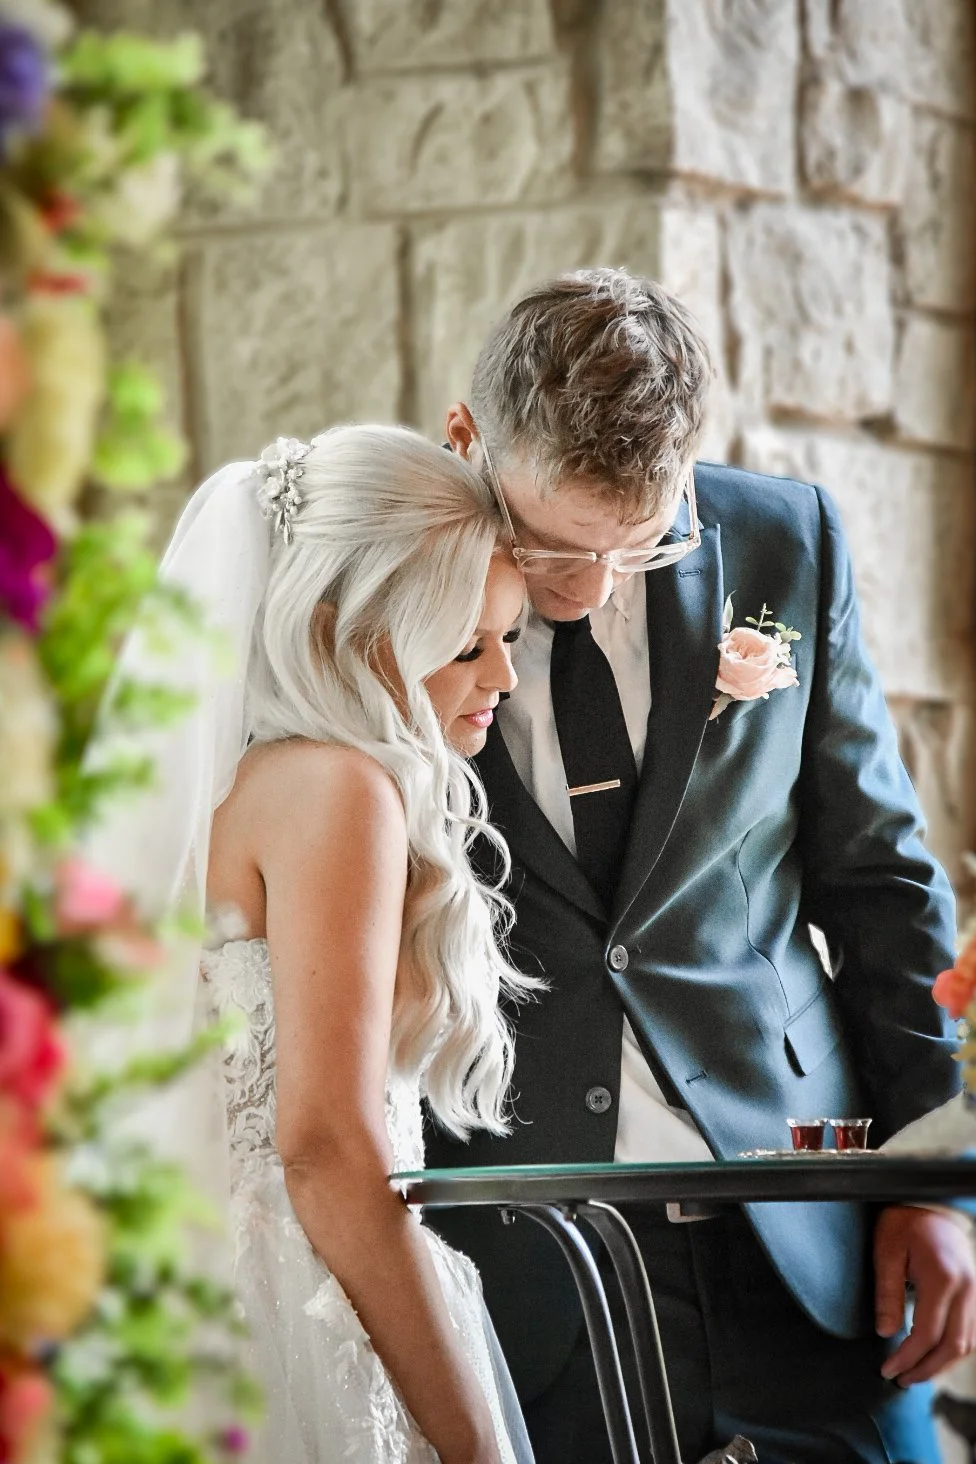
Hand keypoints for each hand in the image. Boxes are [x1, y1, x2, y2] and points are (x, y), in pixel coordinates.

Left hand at [874, 1205, 975, 1384]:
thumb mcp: (887, 1251)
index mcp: (942, 1278)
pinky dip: (954, 1349)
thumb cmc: (904, 1222)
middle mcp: (966, 1289)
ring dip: (942, 1364)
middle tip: (901, 1379)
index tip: (888, 1370)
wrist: (931, 1201)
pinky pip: (971, 1332)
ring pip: (967, 1344)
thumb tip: (886, 1333)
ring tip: (915, 1373)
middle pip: (953, 1347)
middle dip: (926, 1369)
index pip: (927, 1334)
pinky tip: (934, 1355)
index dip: (907, 1358)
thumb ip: (887, 1293)